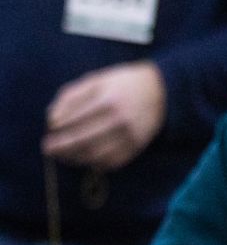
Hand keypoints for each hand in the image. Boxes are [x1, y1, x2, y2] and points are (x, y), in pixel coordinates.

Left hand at [44, 62, 166, 170]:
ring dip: (74, 158)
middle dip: (61, 147)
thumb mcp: (95, 81)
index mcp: (107, 100)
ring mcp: (130, 135)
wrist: (160, 91)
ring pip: (95, 154)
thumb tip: (51, 120)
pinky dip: (94, 163)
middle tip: (47, 149)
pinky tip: (84, 159)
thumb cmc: (121, 84)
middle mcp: (119, 120)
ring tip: (62, 156)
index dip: (58, 128)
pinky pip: (112, 162)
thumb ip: (70, 96)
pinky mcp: (137, 146)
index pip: (74, 119)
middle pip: (82, 140)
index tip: (50, 130)